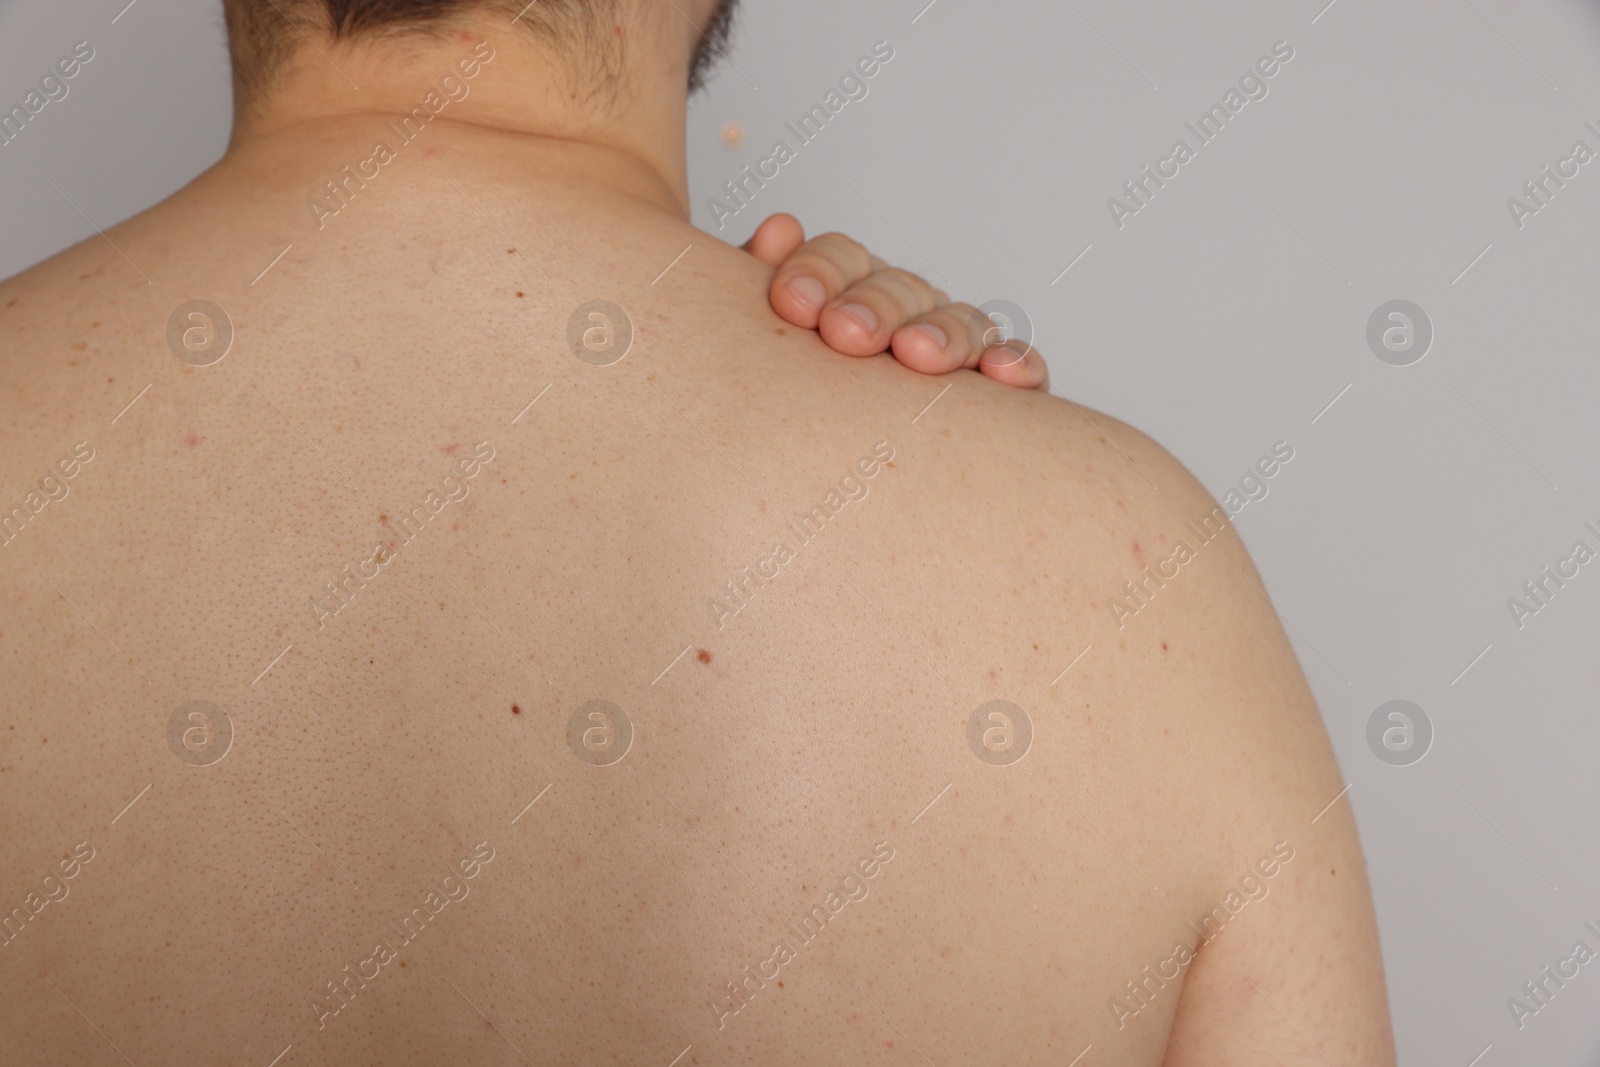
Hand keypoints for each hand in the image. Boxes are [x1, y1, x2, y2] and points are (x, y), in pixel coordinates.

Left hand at [743, 214, 1047, 390]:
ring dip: (942, 333)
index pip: (841, 260)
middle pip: (902, 288)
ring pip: (961, 322)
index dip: (819, 271)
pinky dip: (1016, 363)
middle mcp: (904, 312)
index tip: (791, 304)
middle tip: (844, 335)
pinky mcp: (1001, 396)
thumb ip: (755, 293)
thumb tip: (779, 229)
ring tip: (915, 356)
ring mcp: (954, 348)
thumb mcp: (760, 354)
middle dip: (874, 307)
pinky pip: (1020, 369)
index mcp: (844, 292)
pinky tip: (999, 374)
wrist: (805, 478)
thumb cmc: (779, 410)